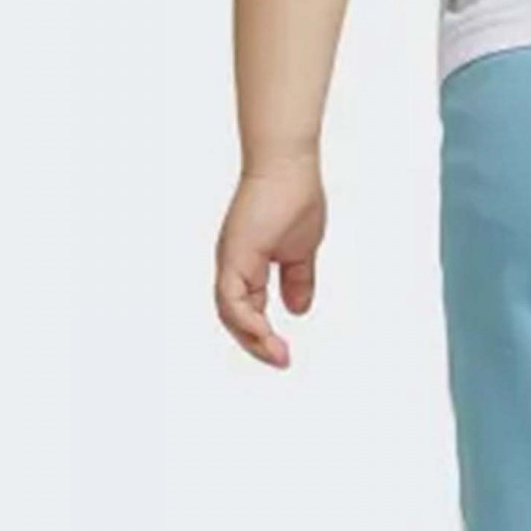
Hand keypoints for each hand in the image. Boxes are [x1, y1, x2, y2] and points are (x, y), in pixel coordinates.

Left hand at [215, 156, 326, 367]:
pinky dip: (245, 320)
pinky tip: (265, 333)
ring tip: (276, 355)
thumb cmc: (295, 198)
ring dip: (251, 338)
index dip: (262, 335)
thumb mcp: (301, 251)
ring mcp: (230, 260)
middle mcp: (233, 265)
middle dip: (256, 344)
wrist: (289, 168)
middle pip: (234, 317)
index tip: (284, 354)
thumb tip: (297, 309)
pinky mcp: (233, 254)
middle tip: (281, 361)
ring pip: (229, 312)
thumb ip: (298, 280)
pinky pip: (231, 298)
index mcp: (246, 265)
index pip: (248, 309)